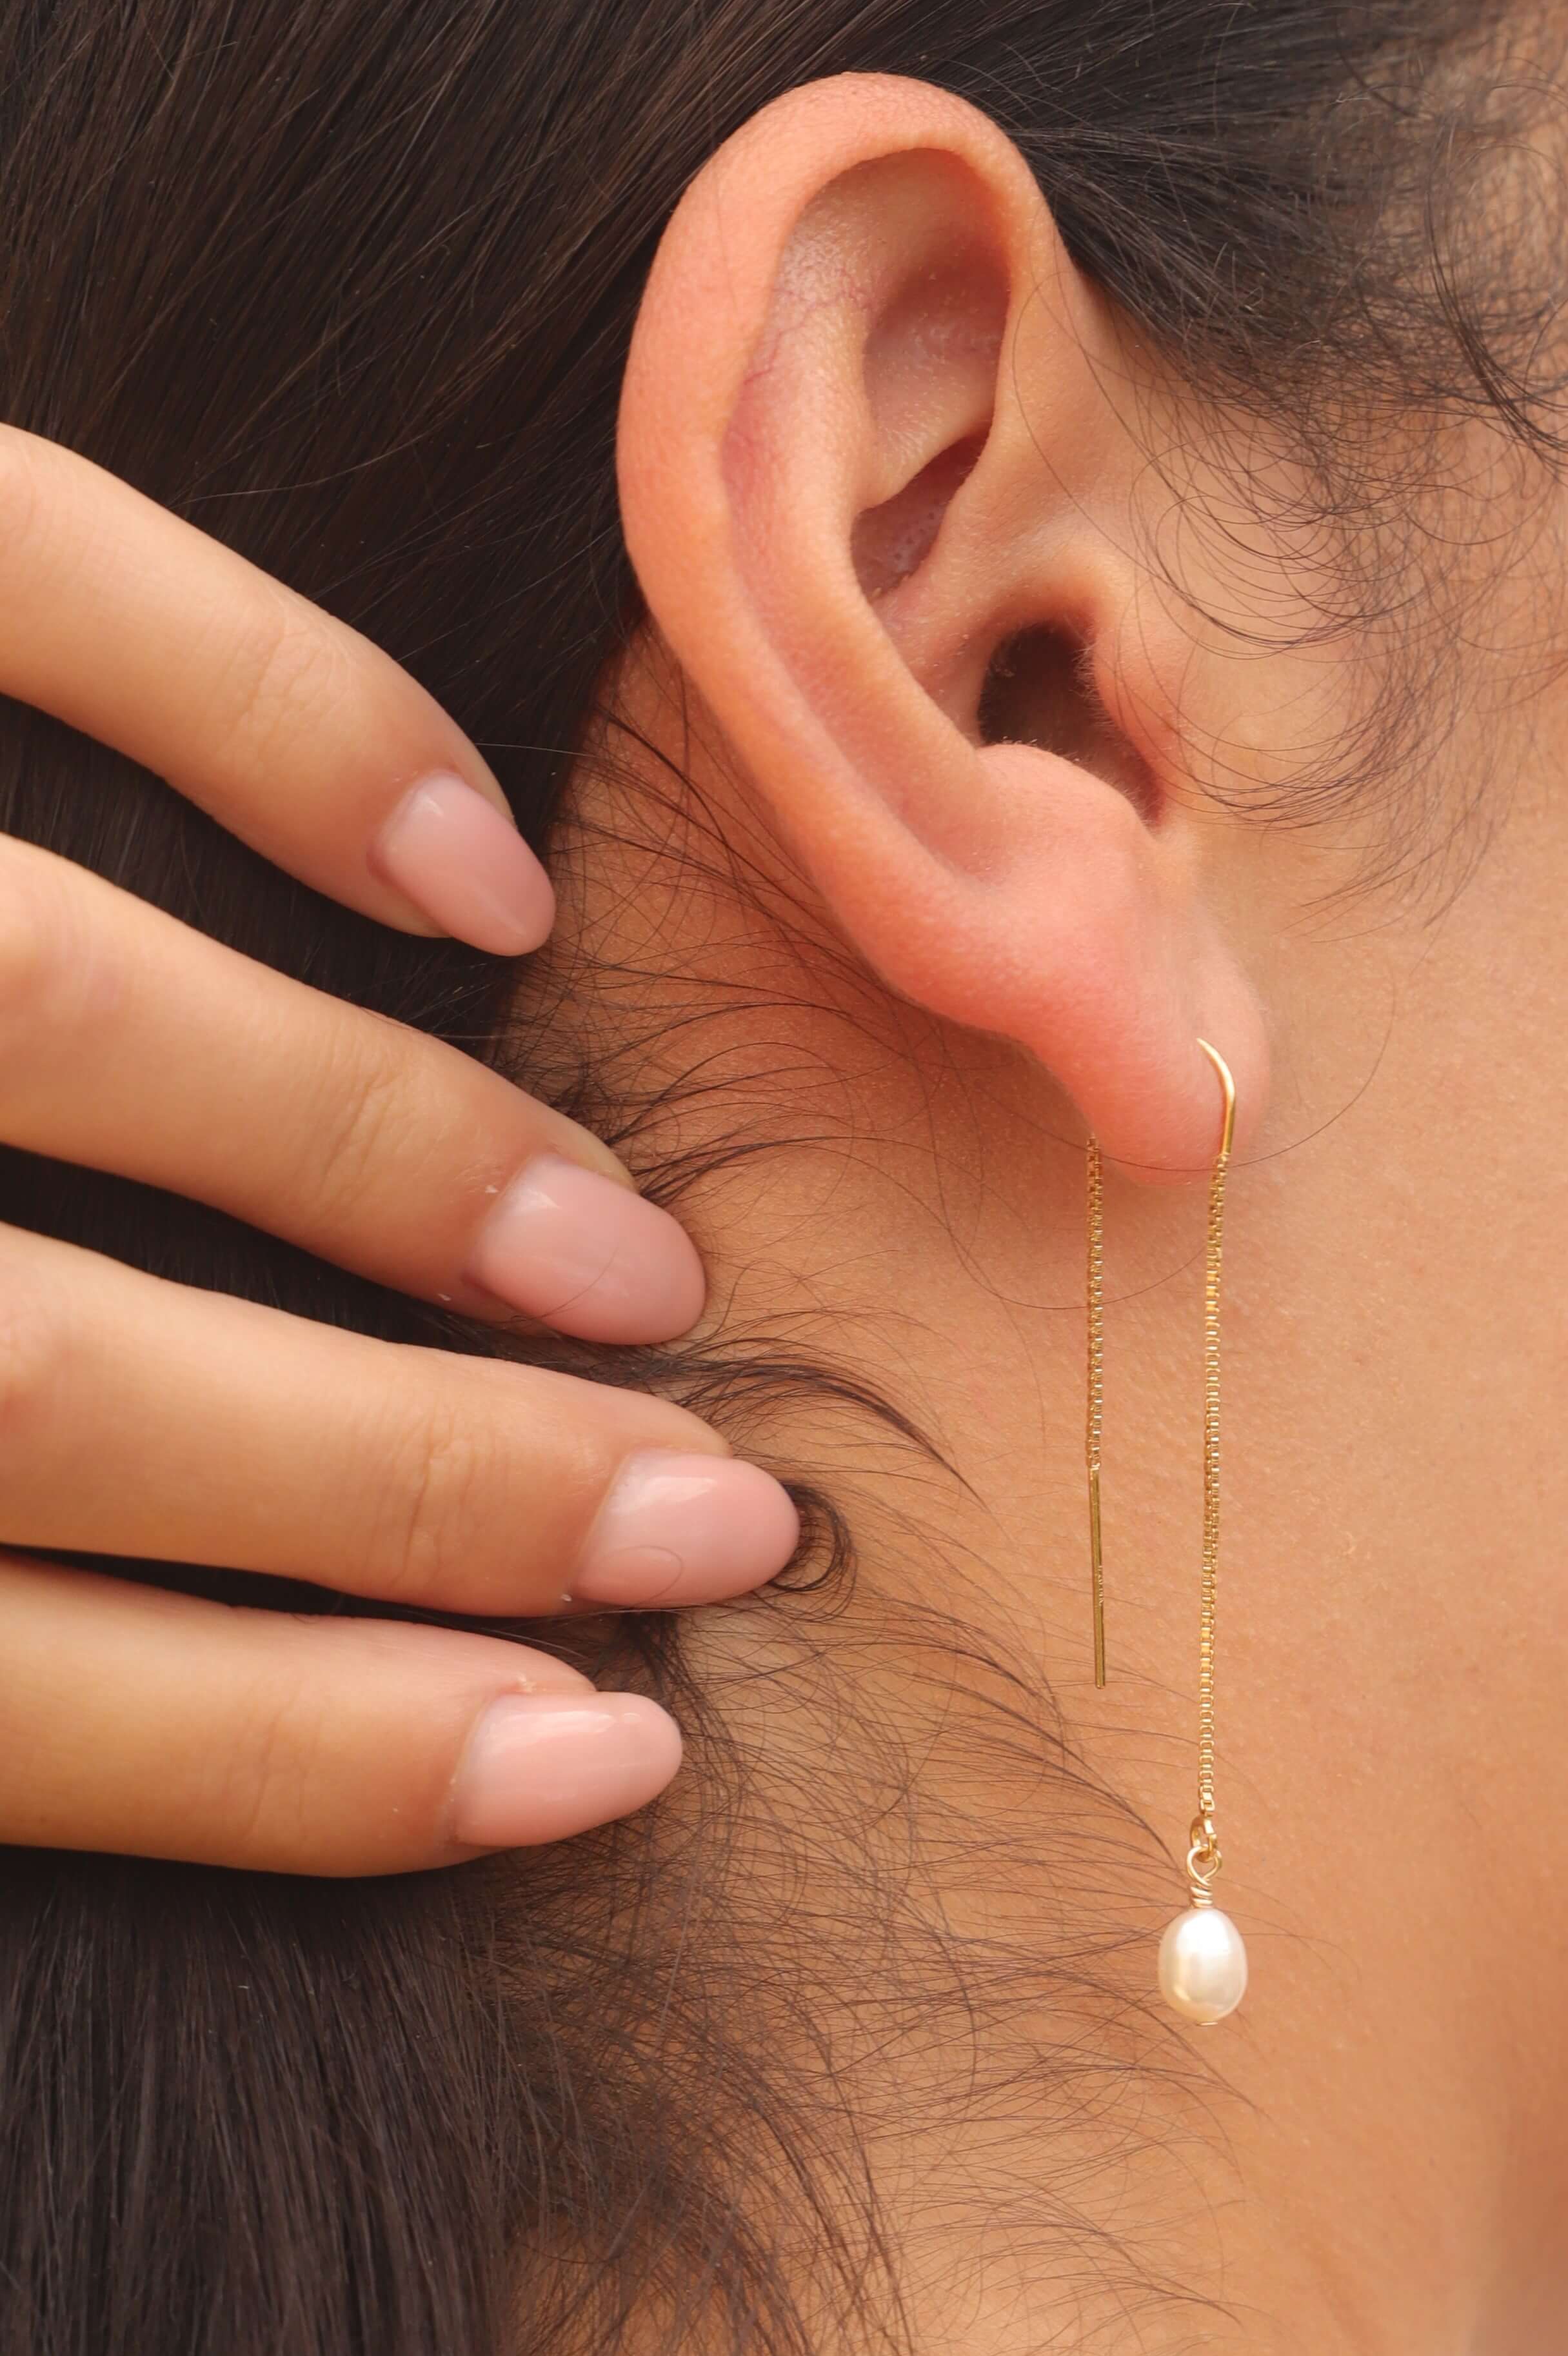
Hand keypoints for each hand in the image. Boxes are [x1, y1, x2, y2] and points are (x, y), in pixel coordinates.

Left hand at [0, 427, 794, 1874]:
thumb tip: (116, 1634)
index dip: (273, 1758)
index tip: (581, 1765)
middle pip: (37, 1389)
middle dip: (413, 1493)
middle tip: (712, 1520)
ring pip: (56, 1017)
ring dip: (403, 1172)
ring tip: (641, 1272)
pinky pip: (20, 590)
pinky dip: (284, 723)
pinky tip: (472, 867)